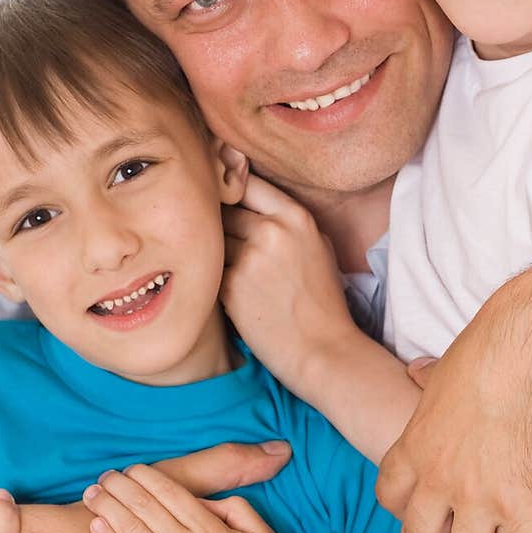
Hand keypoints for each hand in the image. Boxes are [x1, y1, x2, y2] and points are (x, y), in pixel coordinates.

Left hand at [84, 465, 318, 532]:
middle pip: (146, 507)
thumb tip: (209, 502)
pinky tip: (96, 528)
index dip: (148, 478)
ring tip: (92, 494)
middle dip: (121, 487)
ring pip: (133, 531)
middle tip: (103, 477)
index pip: (172, 494)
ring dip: (110, 508)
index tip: (131, 469)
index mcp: (212, 530)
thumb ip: (238, 511)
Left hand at [220, 172, 355, 396]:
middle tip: (232, 244)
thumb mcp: (318, 244)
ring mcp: (249, 258)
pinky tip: (236, 294)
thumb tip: (249, 192)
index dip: (233, 193)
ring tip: (237, 272)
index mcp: (296, 216)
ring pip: (212, 239)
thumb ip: (286, 218)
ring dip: (215, 252)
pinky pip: (210, 269)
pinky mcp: (230, 286)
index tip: (228, 202)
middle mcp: (272, 231)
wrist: (321, 349)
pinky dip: (215, 278)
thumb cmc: (322, 300)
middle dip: (222, 224)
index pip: (247, 183)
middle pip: (224, 210)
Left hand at [376, 301, 531, 532]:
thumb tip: (416, 371)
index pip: (392, 496)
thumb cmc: (497, 346)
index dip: (408, 513)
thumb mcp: (445, 367)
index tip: (428, 518)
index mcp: (416, 445)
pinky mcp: (524, 509)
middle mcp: (440, 480)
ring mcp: (480, 500)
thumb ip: (429, 382)